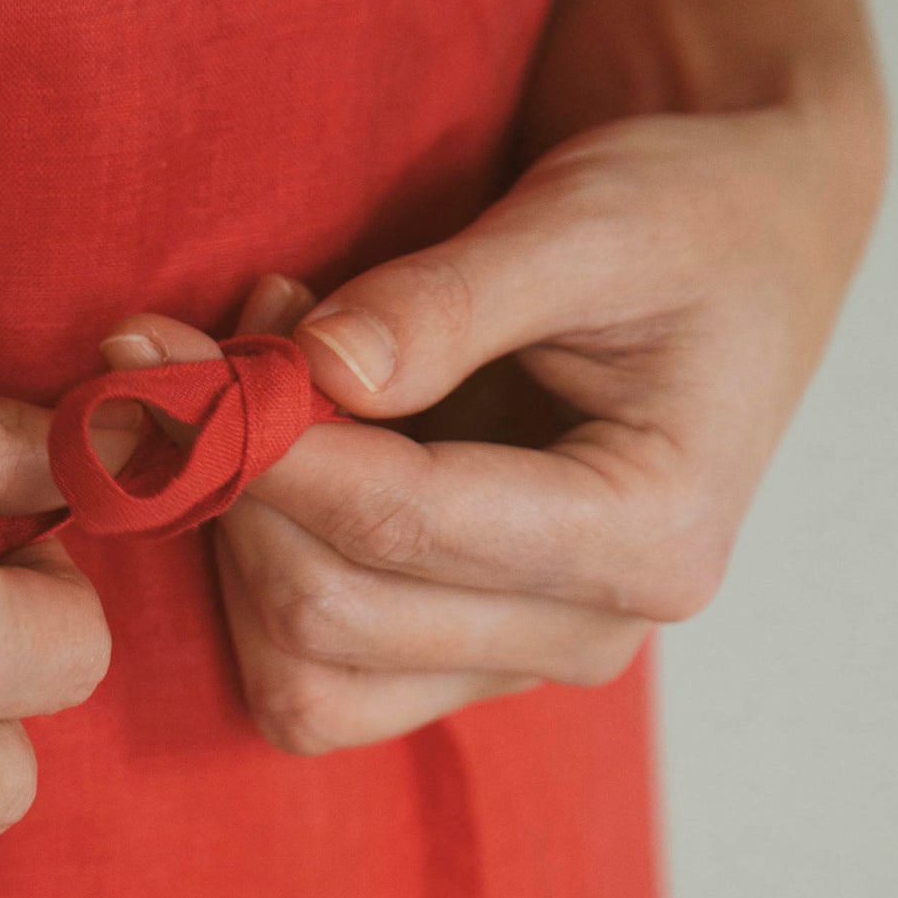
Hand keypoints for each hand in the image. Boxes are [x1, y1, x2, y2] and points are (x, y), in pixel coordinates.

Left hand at [104, 0, 887, 756]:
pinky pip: (313, 682)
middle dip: (235, 483)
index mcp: (650, 535)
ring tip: (262, 385)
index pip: (403, 525)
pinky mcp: (464, 655)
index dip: (259, 447)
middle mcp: (591, 631)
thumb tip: (315, 370)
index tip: (154, 355)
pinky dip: (256, 580)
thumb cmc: (691, 221)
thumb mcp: (594, 216)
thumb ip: (453, 298)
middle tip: (206, 340)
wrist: (744, 253)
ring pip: (306, 680)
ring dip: (236, 538)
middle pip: (335, 616)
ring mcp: (523, 658)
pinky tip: (279, 459)